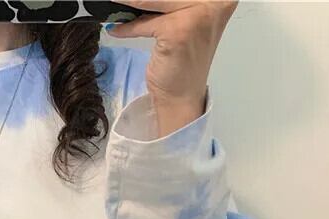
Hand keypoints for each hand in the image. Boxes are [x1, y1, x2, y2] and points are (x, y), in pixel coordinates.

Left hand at [108, 1, 237, 134]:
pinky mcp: (178, 30)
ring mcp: (198, 15)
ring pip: (153, 1)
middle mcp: (215, 2)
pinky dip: (128, 27)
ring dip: (130, 4)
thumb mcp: (184, 25)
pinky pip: (144, 23)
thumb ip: (172, 5)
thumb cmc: (183, 65)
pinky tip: (116, 29)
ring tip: (113, 4)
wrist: (182, 98)